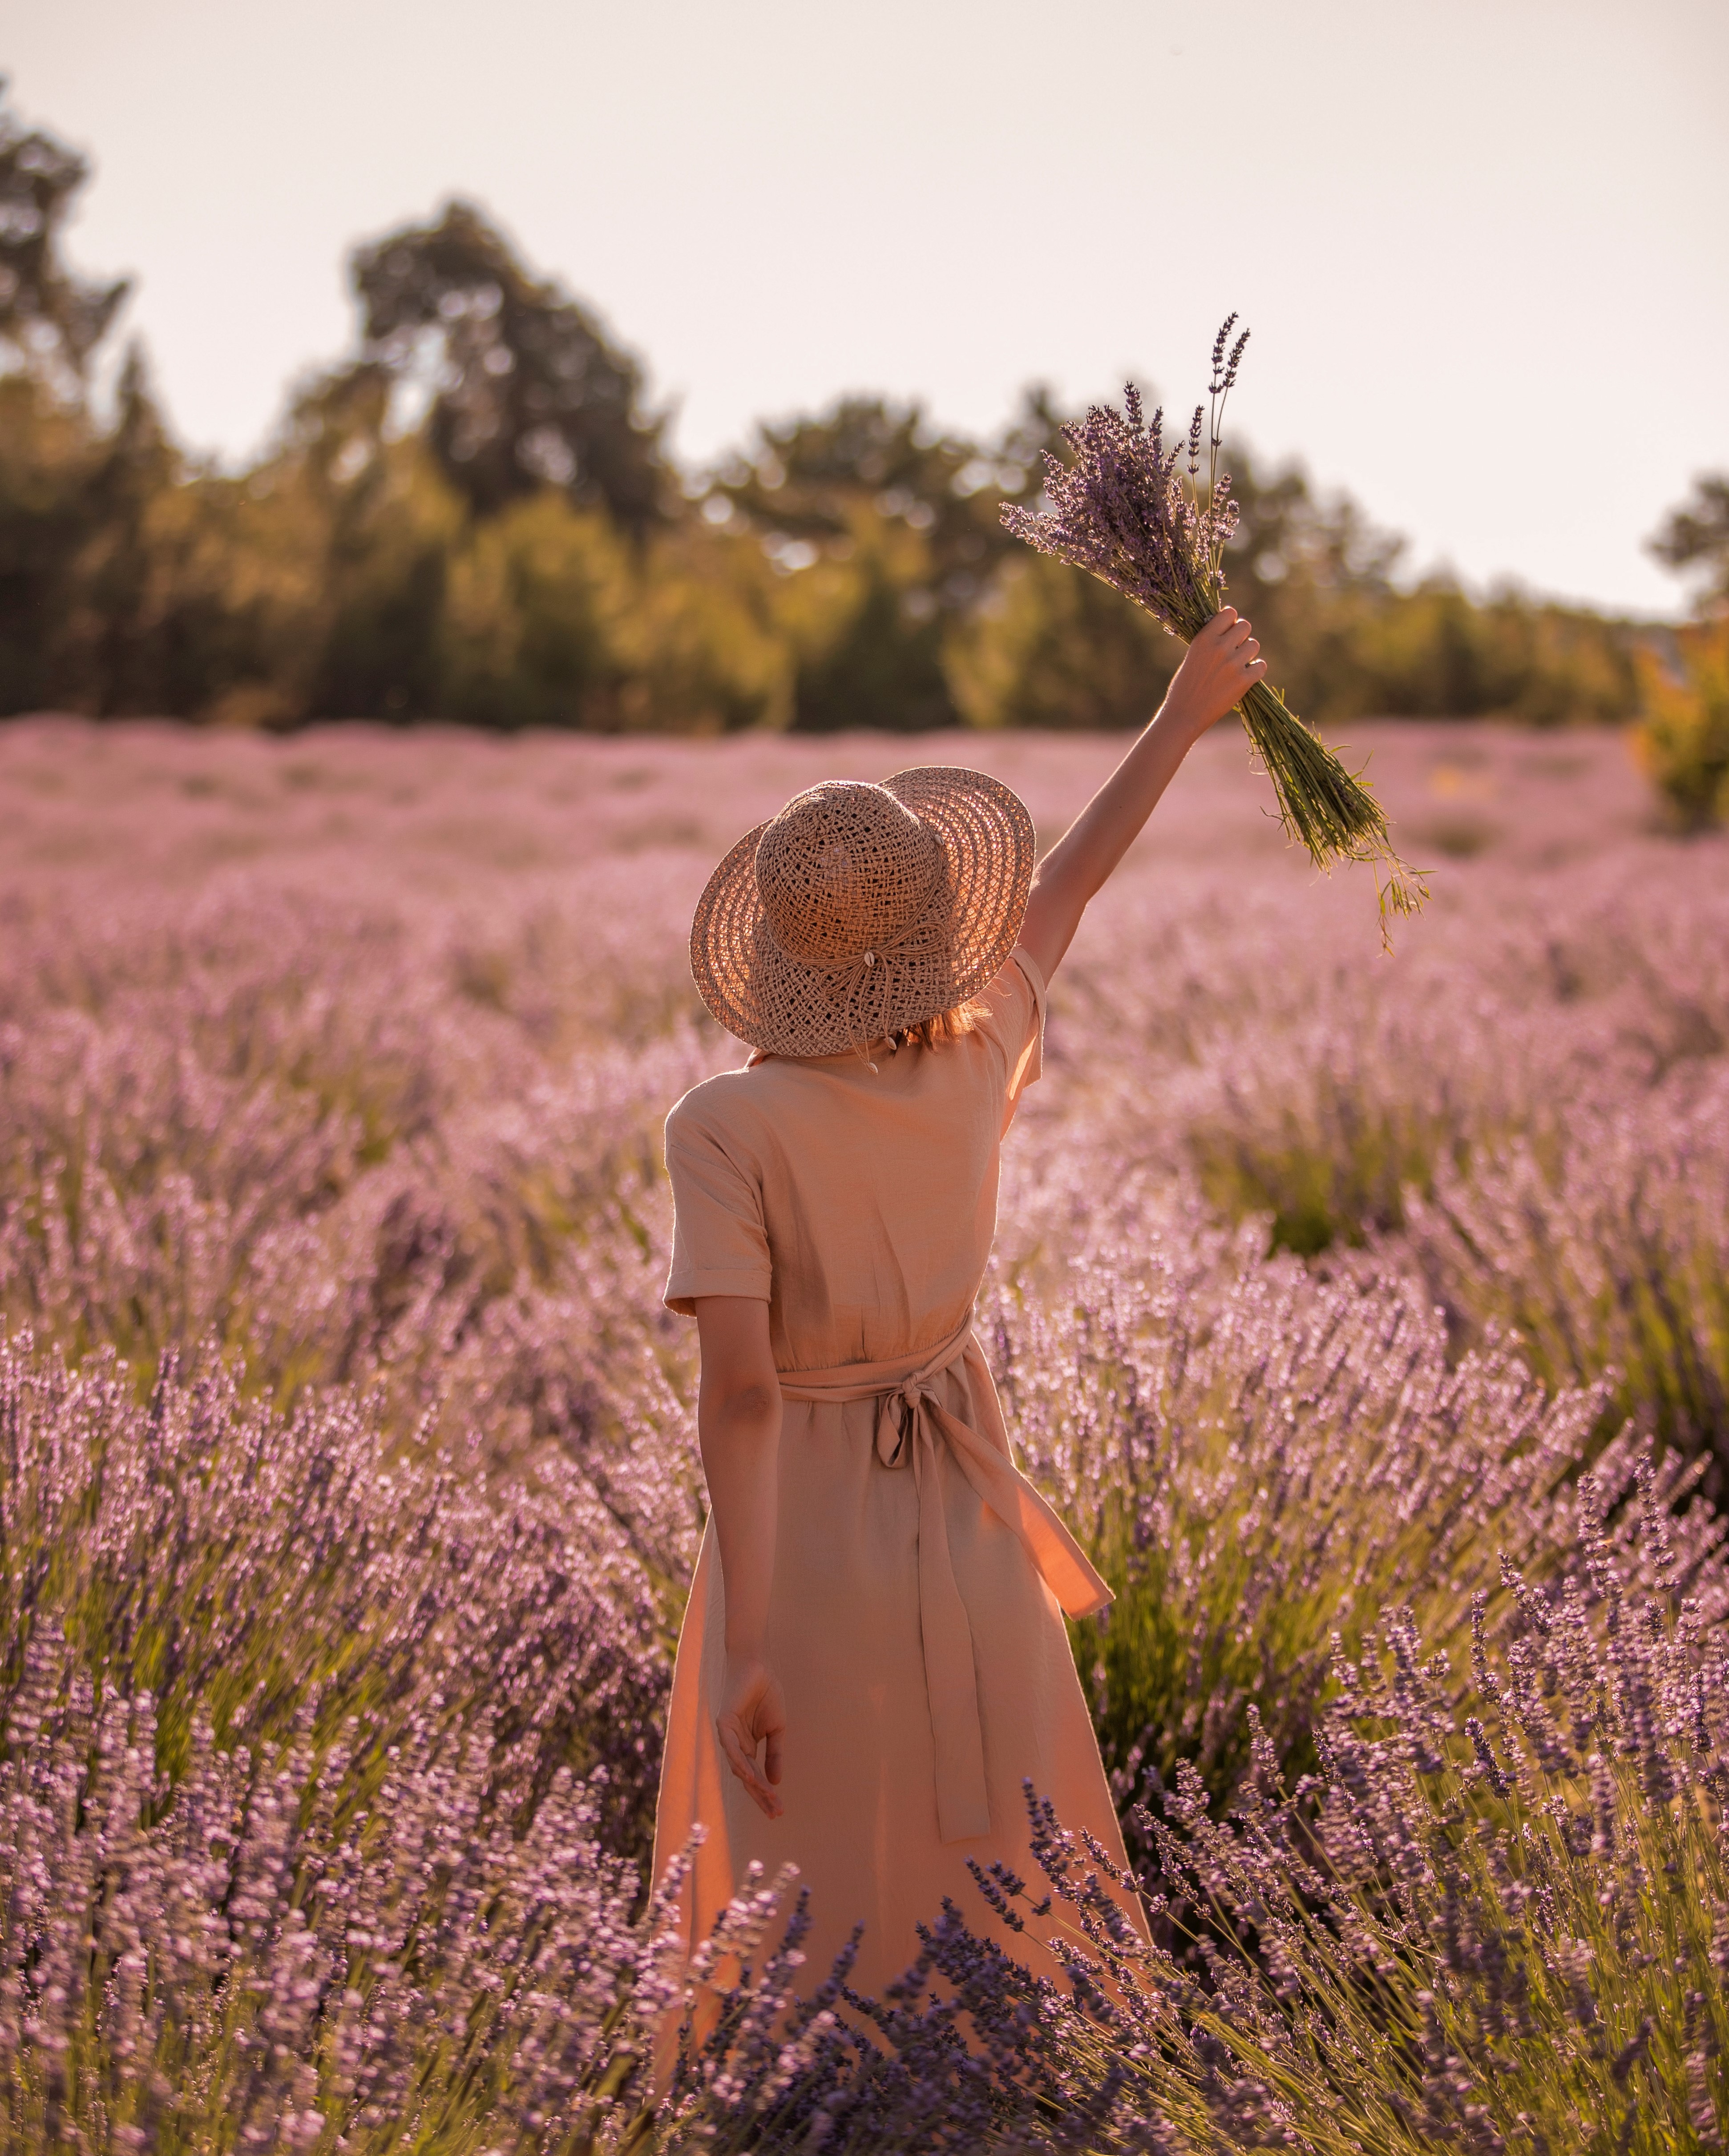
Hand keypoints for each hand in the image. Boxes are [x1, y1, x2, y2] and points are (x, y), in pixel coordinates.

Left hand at [715, 1653, 785, 1819]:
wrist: (758, 1666)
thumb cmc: (766, 1693)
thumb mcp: (777, 1729)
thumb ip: (774, 1754)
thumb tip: (775, 1782)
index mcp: (747, 1747)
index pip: (755, 1776)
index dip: (766, 1794)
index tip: (778, 1810)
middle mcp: (735, 1745)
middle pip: (746, 1777)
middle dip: (760, 1795)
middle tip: (775, 1812)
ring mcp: (728, 1735)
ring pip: (739, 1766)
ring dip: (753, 1783)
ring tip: (768, 1797)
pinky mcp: (724, 1722)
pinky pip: (731, 1747)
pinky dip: (739, 1761)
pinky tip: (750, 1774)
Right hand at [1163, 608, 1266, 740]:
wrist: (1184, 715)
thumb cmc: (1185, 686)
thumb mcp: (1193, 655)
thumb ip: (1211, 641)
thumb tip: (1231, 627)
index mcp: (1204, 638)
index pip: (1230, 613)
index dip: (1231, 621)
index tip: (1228, 632)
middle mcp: (1219, 648)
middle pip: (1245, 626)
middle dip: (1242, 637)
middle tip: (1235, 650)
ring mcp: (1232, 664)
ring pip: (1254, 645)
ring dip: (1248, 654)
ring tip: (1238, 665)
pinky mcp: (1243, 681)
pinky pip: (1261, 666)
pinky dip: (1256, 671)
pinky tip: (1245, 676)